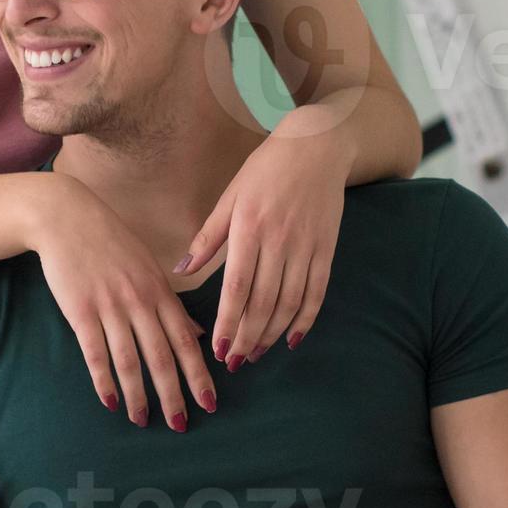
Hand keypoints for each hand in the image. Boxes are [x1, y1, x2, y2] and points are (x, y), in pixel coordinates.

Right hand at [30, 175, 217, 430]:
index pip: (186, 341)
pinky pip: (96, 354)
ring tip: (143, 421)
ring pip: (130, 361)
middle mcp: (140, 301)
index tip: (210, 403)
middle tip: (181, 426)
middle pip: (162, 357)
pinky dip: (104, 381)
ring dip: (138, 395)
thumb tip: (198, 336)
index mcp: (161, 291)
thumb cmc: (110, 242)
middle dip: (174, 395)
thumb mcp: (149, 267)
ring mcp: (110, 307)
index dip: (199, 374)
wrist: (66, 217)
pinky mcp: (81, 311)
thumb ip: (172, 304)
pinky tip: (110, 402)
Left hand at [178, 120, 348, 367]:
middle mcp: (279, 241)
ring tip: (256, 354)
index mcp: (249, 228)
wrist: (317, 145)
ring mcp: (306, 246)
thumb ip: (207, 238)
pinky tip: (292, 338)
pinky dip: (306, 319)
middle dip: (246, 337)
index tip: (217, 349)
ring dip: (272, 334)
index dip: (228, 321)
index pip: (237, 287)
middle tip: (234, 361)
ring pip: (290, 303)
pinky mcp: (327, 249)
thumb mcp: (230, 198)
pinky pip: (317, 292)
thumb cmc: (265, 170)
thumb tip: (181, 271)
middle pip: (263, 302)